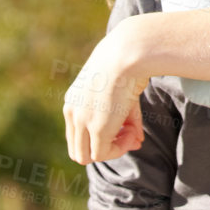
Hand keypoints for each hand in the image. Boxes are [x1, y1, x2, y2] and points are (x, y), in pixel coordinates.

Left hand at [64, 18, 149, 164]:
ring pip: (86, 156)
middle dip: (104, 148)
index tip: (125, 129)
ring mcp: (82, 121)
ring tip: (132, 134)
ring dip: (112, 150)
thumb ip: (127, 118)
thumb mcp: (122, 91)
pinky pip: (102, 154)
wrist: (127, 53)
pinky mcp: (97, 129)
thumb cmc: (128, 62)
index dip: (100, 138)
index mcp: (73, 100)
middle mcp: (72, 112)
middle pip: (78, 149)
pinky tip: (133, 133)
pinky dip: (119, 149)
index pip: (78, 132)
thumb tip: (137, 141)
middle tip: (129, 135)